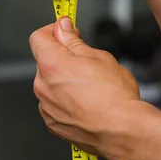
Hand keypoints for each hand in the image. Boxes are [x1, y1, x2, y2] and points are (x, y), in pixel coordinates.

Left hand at [30, 17, 140, 154]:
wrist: (122, 131)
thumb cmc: (115, 96)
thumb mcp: (98, 56)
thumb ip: (73, 41)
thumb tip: (63, 28)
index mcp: (51, 64)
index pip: (38, 37)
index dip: (53, 30)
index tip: (66, 30)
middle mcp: (43, 86)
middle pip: (45, 60)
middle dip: (62, 56)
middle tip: (86, 59)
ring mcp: (46, 107)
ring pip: (51, 83)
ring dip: (64, 79)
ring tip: (90, 84)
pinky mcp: (53, 123)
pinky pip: (55, 102)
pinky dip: (66, 98)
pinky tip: (86, 100)